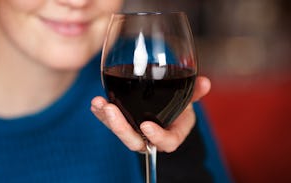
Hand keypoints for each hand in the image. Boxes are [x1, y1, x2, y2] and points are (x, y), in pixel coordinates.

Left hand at [91, 76, 210, 152]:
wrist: (165, 107)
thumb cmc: (177, 107)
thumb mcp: (187, 100)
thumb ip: (194, 92)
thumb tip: (205, 83)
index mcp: (169, 134)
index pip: (165, 143)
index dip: (157, 137)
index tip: (147, 125)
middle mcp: (149, 136)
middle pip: (135, 140)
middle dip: (122, 128)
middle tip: (112, 111)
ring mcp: (134, 129)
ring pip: (120, 130)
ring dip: (107, 118)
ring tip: (99, 103)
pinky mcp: (122, 121)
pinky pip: (109, 120)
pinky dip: (101, 112)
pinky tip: (95, 102)